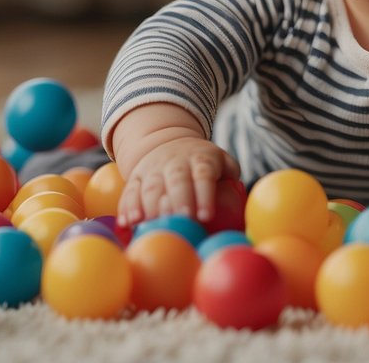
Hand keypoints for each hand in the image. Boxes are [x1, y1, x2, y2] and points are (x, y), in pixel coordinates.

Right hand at [116, 137, 239, 227]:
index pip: (204, 174)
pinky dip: (127, 207)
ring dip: (149, 206)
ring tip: (150, 224)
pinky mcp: (135, 178)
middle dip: (179, 200)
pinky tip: (127, 223)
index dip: (204, 194)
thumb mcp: (222, 162)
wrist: (169, 143)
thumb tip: (241, 203)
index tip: (206, 216)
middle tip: (181, 219)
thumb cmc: (203, 163)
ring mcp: (153, 169)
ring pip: (150, 186)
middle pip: (177, 180)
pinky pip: (129, 192)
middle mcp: (175, 162)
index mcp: (201, 158)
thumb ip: (232, 178)